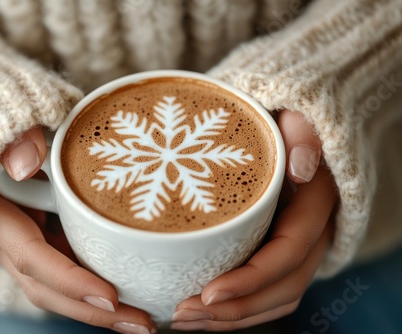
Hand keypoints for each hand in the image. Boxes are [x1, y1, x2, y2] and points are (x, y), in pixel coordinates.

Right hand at [0, 127, 155, 333]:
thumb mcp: (3, 120)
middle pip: (48, 288)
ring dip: (98, 309)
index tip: (112, 296)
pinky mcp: (43, 237)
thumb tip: (26, 165)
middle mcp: (7, 239)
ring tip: (143, 320)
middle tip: (142, 323)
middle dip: (93, 311)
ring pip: (58, 288)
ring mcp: (25, 241)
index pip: (31, 257)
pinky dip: (94, 287)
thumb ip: (14, 136)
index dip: (69, 281)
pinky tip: (128, 293)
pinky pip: (67, 269)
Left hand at [171, 110, 337, 330]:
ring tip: (184, 320)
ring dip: (231, 318)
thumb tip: (301, 167)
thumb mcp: (295, 118)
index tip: (208, 293)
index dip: (251, 279)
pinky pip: (266, 293)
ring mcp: (298, 248)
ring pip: (274, 299)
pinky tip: (200, 313)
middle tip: (183, 313)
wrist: (289, 132)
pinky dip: (236, 310)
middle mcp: (313, 234)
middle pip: (281, 288)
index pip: (288, 253)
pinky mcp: (278, 253)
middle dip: (234, 310)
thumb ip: (301, 134)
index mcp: (316, 205)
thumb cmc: (283, 124)